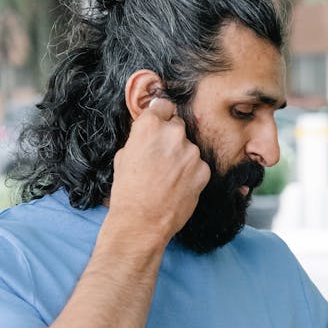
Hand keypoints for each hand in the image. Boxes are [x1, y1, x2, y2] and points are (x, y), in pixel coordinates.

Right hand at [108, 97, 209, 245]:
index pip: (163, 105)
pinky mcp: (204, 170)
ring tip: (168, 178)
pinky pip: (198, 165)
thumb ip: (140, 138)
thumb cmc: (128, 192)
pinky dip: (191, 173)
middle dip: (171, 138)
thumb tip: (150, 133)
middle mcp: (173, 134)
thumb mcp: (124, 156)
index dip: (161, 116)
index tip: (161, 124)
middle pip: (178, 126)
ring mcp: (191, 152)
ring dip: (182, 157)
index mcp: (149, 126)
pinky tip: (178, 186)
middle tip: (162, 159)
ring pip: (189, 147)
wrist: (142, 222)